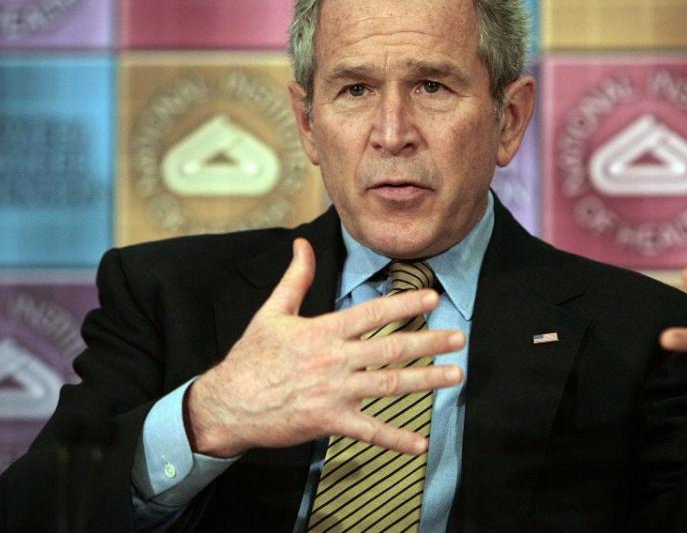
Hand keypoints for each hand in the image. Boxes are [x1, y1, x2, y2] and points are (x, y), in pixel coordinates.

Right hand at [185, 238, 464, 457]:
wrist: (228, 403)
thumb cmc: (251, 357)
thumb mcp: (272, 312)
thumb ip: (296, 278)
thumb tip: (301, 243)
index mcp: (323, 331)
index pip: (372, 313)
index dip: (405, 305)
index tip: (433, 298)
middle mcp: (334, 360)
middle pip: (390, 348)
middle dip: (429, 342)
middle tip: (459, 337)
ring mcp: (334, 392)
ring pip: (389, 385)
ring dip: (426, 381)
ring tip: (455, 375)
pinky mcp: (329, 421)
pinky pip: (370, 431)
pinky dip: (397, 439)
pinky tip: (421, 443)